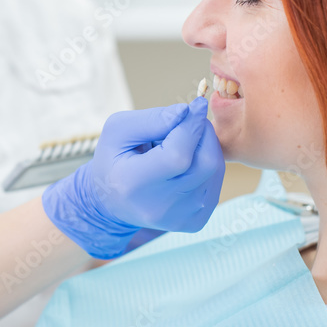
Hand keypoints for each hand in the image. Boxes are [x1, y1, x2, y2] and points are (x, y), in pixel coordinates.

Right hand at [42, 97, 224, 258]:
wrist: (112, 202)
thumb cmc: (114, 159)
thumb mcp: (118, 130)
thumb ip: (152, 119)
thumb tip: (186, 112)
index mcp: (134, 184)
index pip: (178, 155)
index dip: (191, 126)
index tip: (196, 105)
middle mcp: (161, 207)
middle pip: (205, 163)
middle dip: (203, 133)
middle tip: (189, 121)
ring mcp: (181, 217)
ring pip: (215, 171)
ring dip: (205, 147)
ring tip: (181, 142)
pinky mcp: (195, 222)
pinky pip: (215, 183)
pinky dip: (207, 164)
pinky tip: (187, 162)